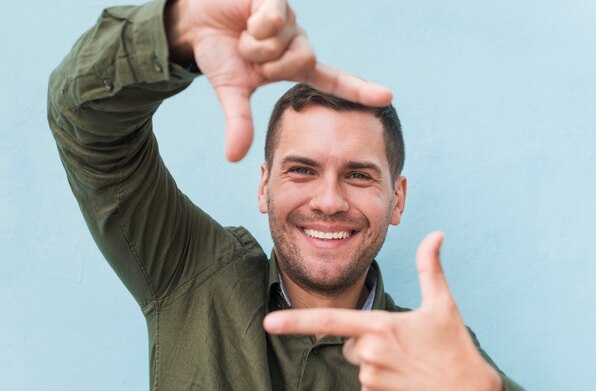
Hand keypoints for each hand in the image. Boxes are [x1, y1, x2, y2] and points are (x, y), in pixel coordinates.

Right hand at [165, 0, 392, 161]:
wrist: (195, 22)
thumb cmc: (219, 53)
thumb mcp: (231, 91)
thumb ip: (239, 123)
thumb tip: (234, 158)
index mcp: (293, 66)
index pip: (332, 80)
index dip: (359, 89)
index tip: (387, 97)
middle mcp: (298, 42)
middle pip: (304, 61)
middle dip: (268, 64)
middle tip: (249, 54)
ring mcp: (290, 20)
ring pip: (286, 43)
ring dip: (256, 45)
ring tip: (244, 34)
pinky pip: (275, 18)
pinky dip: (255, 24)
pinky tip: (247, 16)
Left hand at [264, 232, 504, 390]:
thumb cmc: (454, 348)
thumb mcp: (443, 305)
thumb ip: (430, 267)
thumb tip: (436, 233)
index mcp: (382, 327)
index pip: (331, 322)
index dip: (296, 321)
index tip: (269, 322)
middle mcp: (372, 354)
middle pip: (351, 344)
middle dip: (369, 343)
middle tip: (404, 348)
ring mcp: (372, 381)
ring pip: (359, 365)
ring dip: (377, 365)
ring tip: (409, 367)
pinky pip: (366, 388)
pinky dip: (382, 386)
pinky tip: (406, 385)